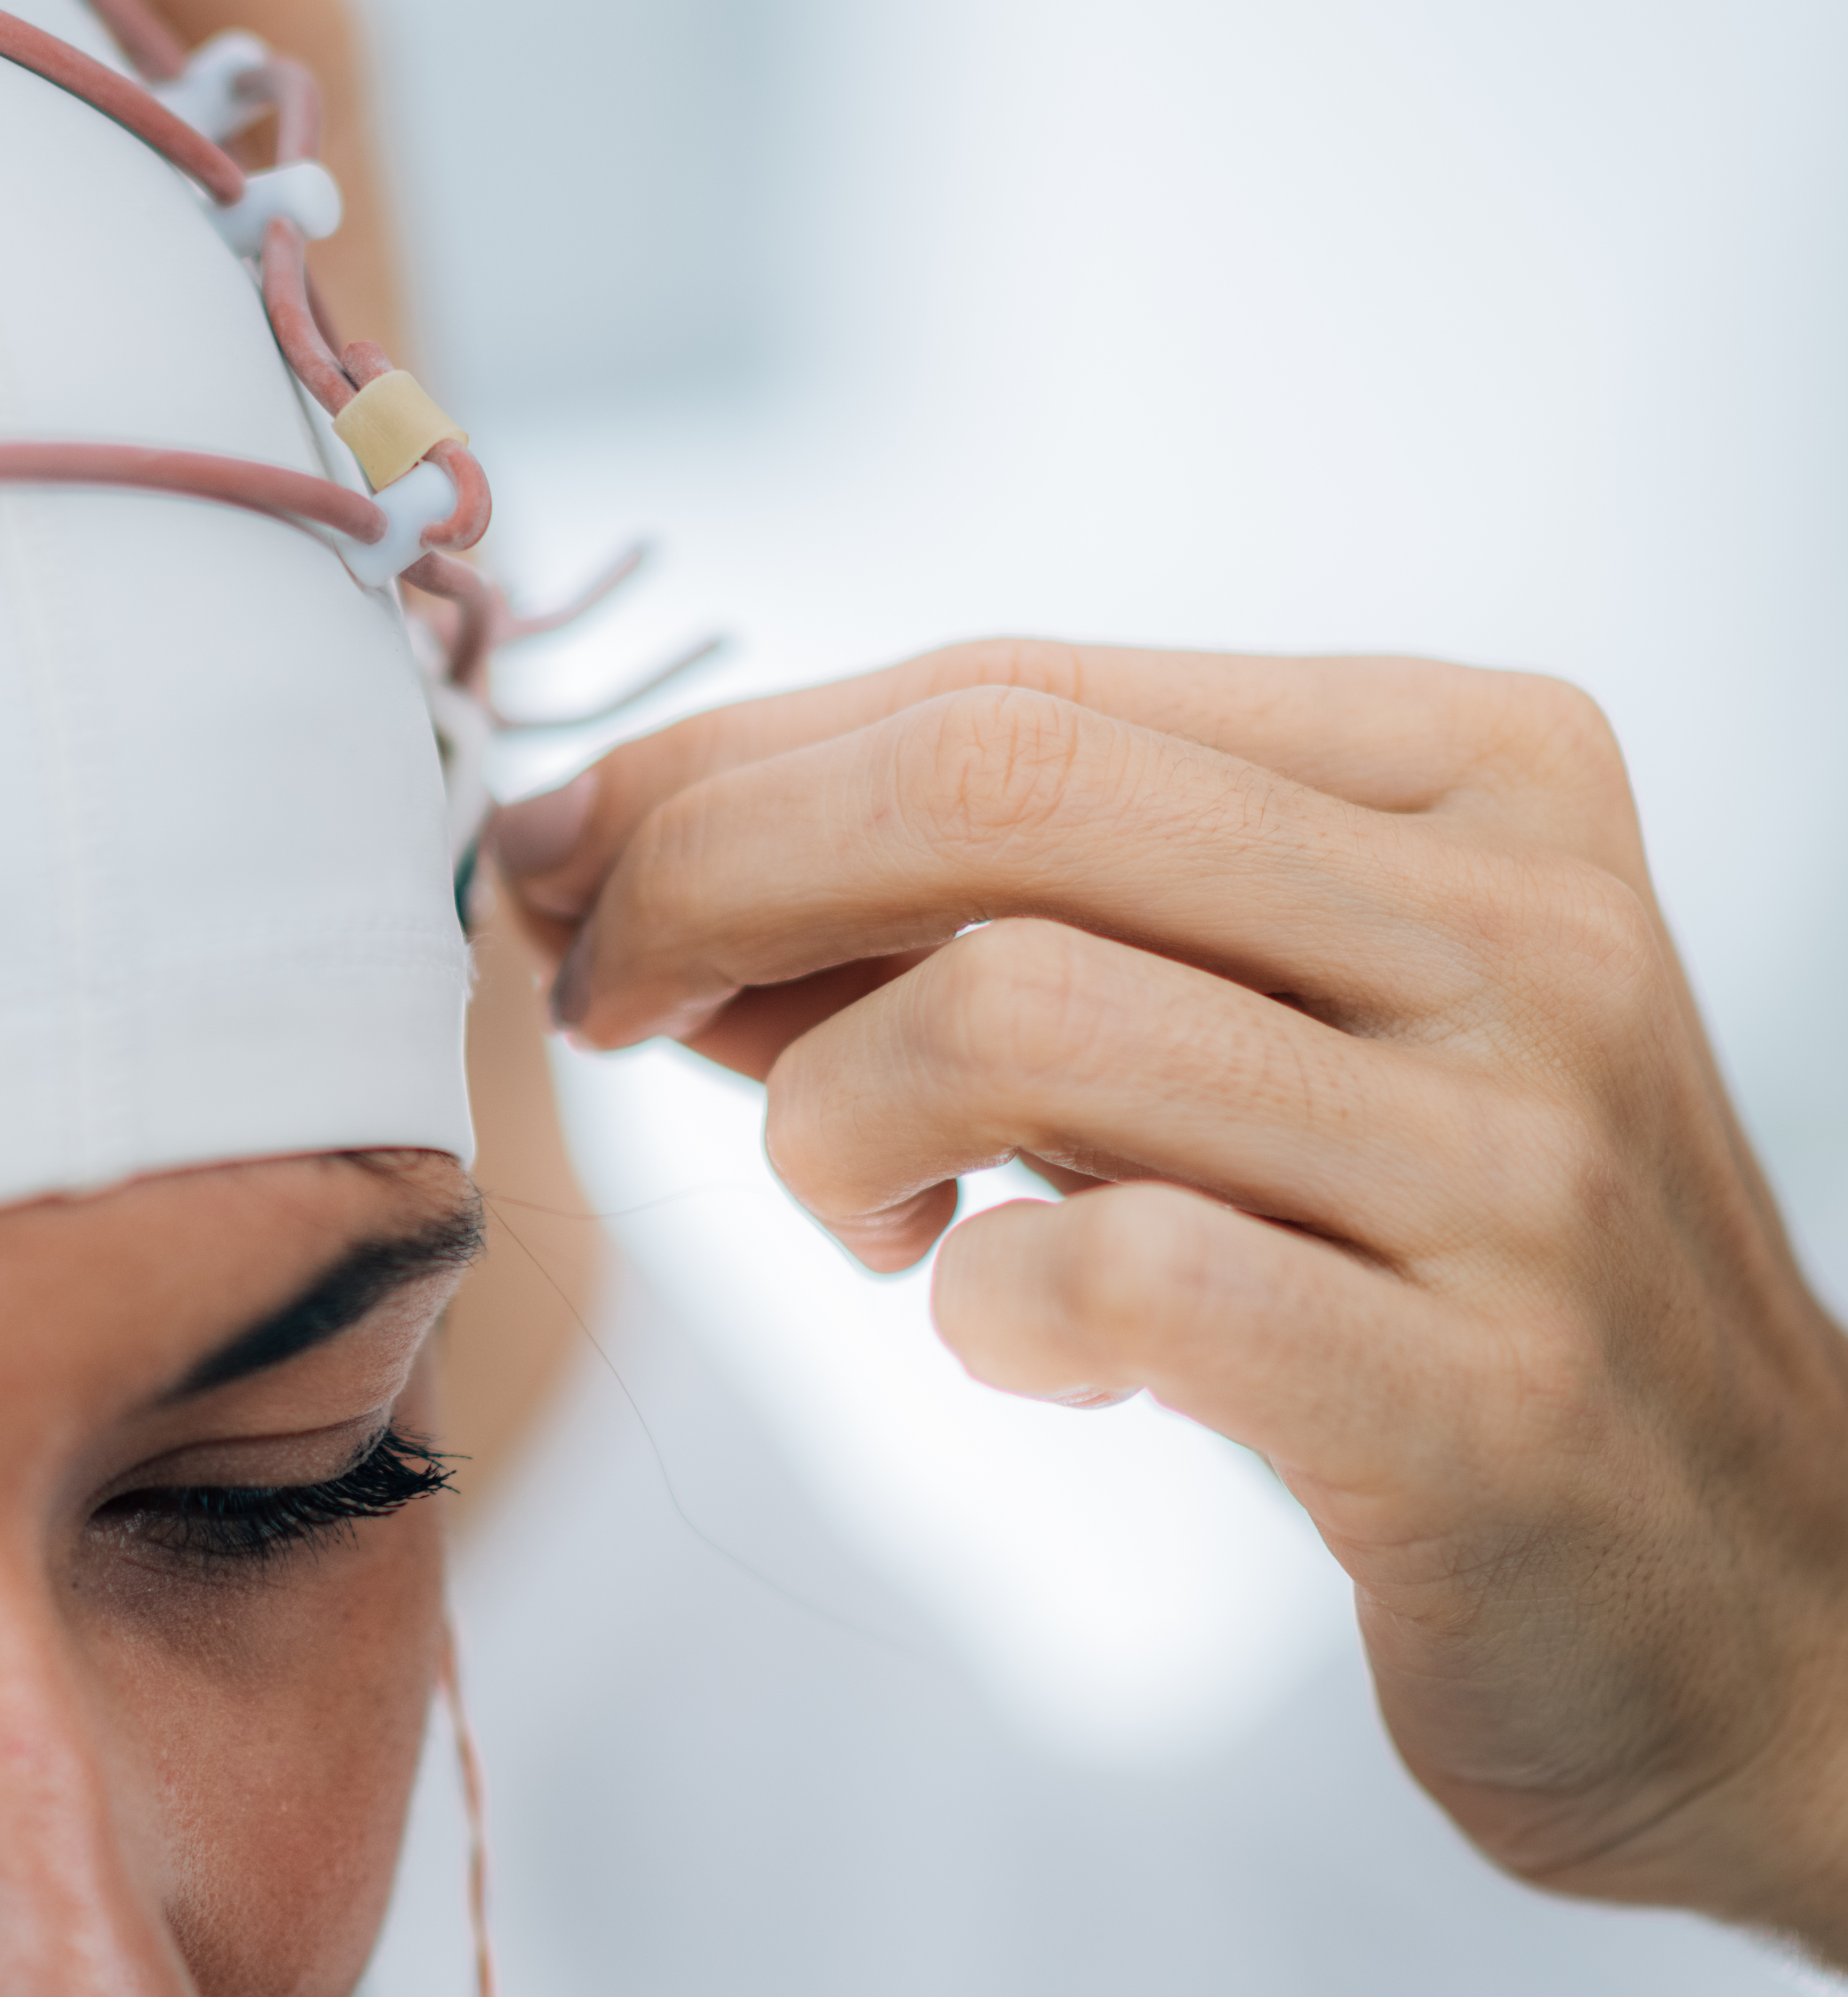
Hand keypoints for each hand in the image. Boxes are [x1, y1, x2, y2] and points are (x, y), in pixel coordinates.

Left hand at [489, 640, 1847, 1952]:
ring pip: (1011, 1007)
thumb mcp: (1221, 1037)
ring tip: (859, 1208)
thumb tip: (625, 861)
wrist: (1757, 1611)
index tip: (567, 853)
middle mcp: (1522, 926)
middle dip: (713, 876)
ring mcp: (1518, 1161)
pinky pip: (1112, 1275)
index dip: (727, 761)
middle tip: (610, 1006)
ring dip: (828, 1117)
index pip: (1005, 685)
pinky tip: (1008, 1333)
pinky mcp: (1486, 1398)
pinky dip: (980, 1306)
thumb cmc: (1418, 1278)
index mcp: (1471, 772)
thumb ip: (970, 923)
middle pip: (988, 785)